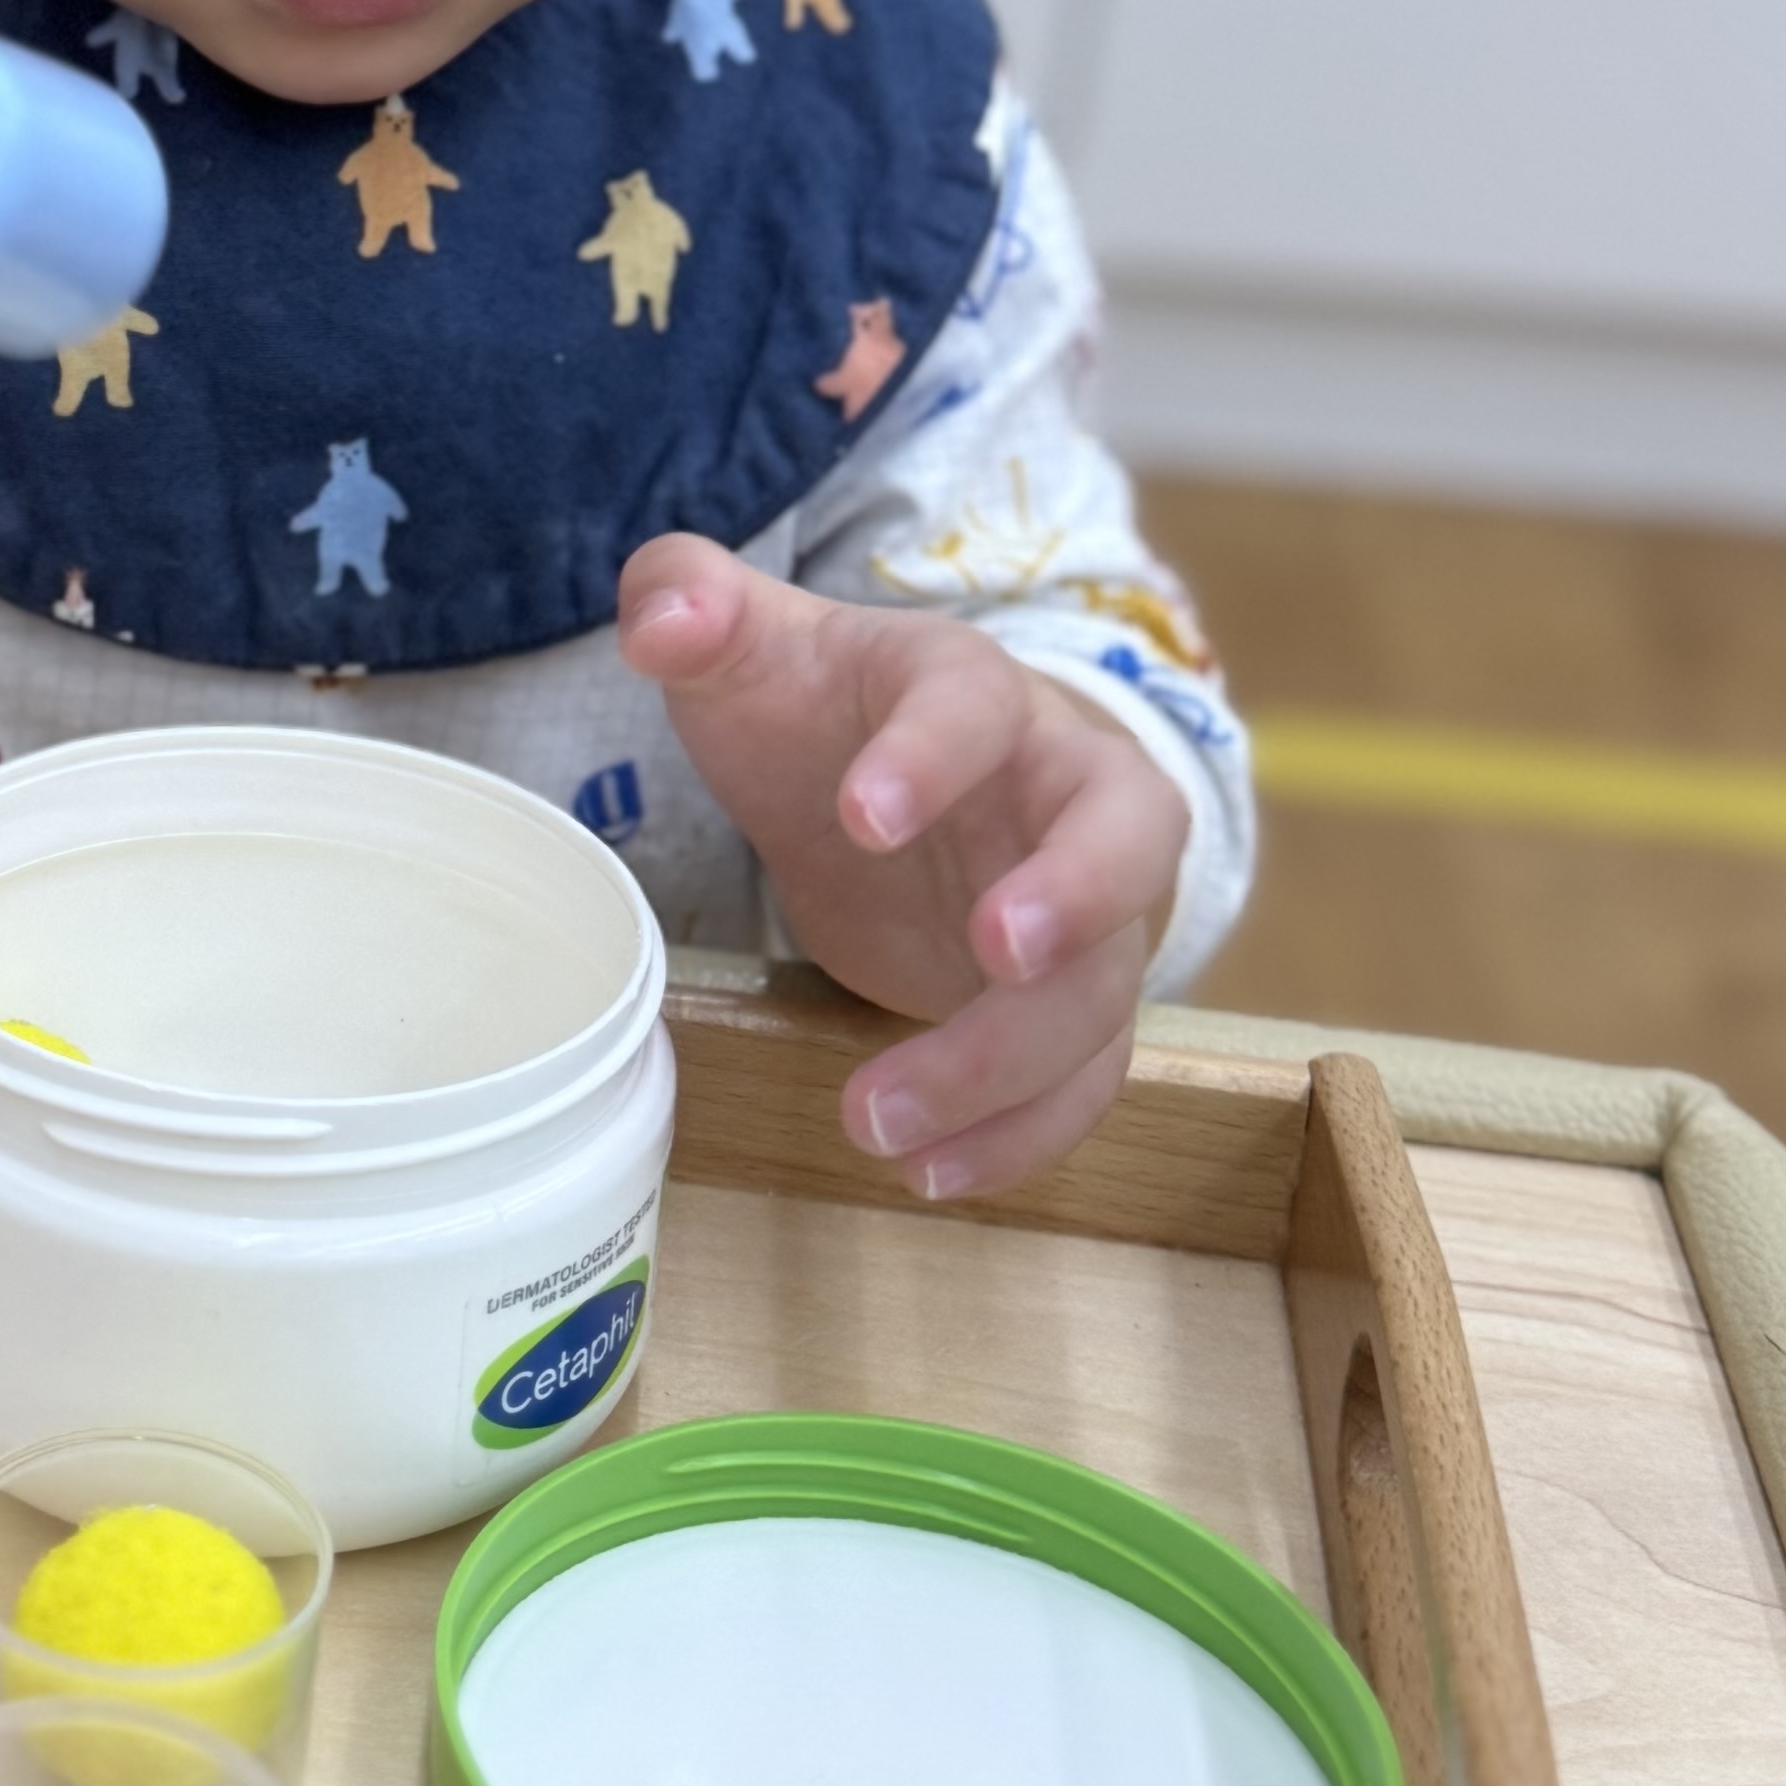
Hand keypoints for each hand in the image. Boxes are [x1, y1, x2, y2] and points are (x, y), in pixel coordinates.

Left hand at [617, 538, 1192, 1197]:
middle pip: (1125, 835)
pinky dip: (1023, 1133)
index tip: (861, 814)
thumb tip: (660, 611)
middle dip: (1077, 894)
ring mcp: (1088, 906)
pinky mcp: (1075, 1000)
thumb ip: (695, 609)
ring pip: (1099, 985)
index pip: (977, 702)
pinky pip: (1084, 1074)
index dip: (932, 753)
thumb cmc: (829, 714)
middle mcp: (1064, 792)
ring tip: (879, 1123)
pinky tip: (932, 1175)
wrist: (893, 787)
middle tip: (993, 950)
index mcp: (975, 692)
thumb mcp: (755, 657)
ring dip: (1004, 1062)